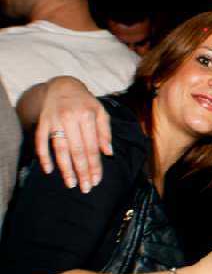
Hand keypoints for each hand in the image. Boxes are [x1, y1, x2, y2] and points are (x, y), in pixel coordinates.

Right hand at [35, 77, 110, 192]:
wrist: (63, 86)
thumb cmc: (86, 102)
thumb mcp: (101, 112)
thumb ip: (105, 132)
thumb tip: (109, 153)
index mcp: (88, 116)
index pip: (92, 146)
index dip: (95, 165)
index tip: (97, 180)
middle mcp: (70, 118)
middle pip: (77, 150)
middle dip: (82, 171)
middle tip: (85, 187)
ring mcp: (55, 121)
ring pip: (60, 149)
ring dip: (65, 169)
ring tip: (71, 184)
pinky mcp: (42, 123)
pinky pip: (41, 142)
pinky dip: (44, 157)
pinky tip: (49, 170)